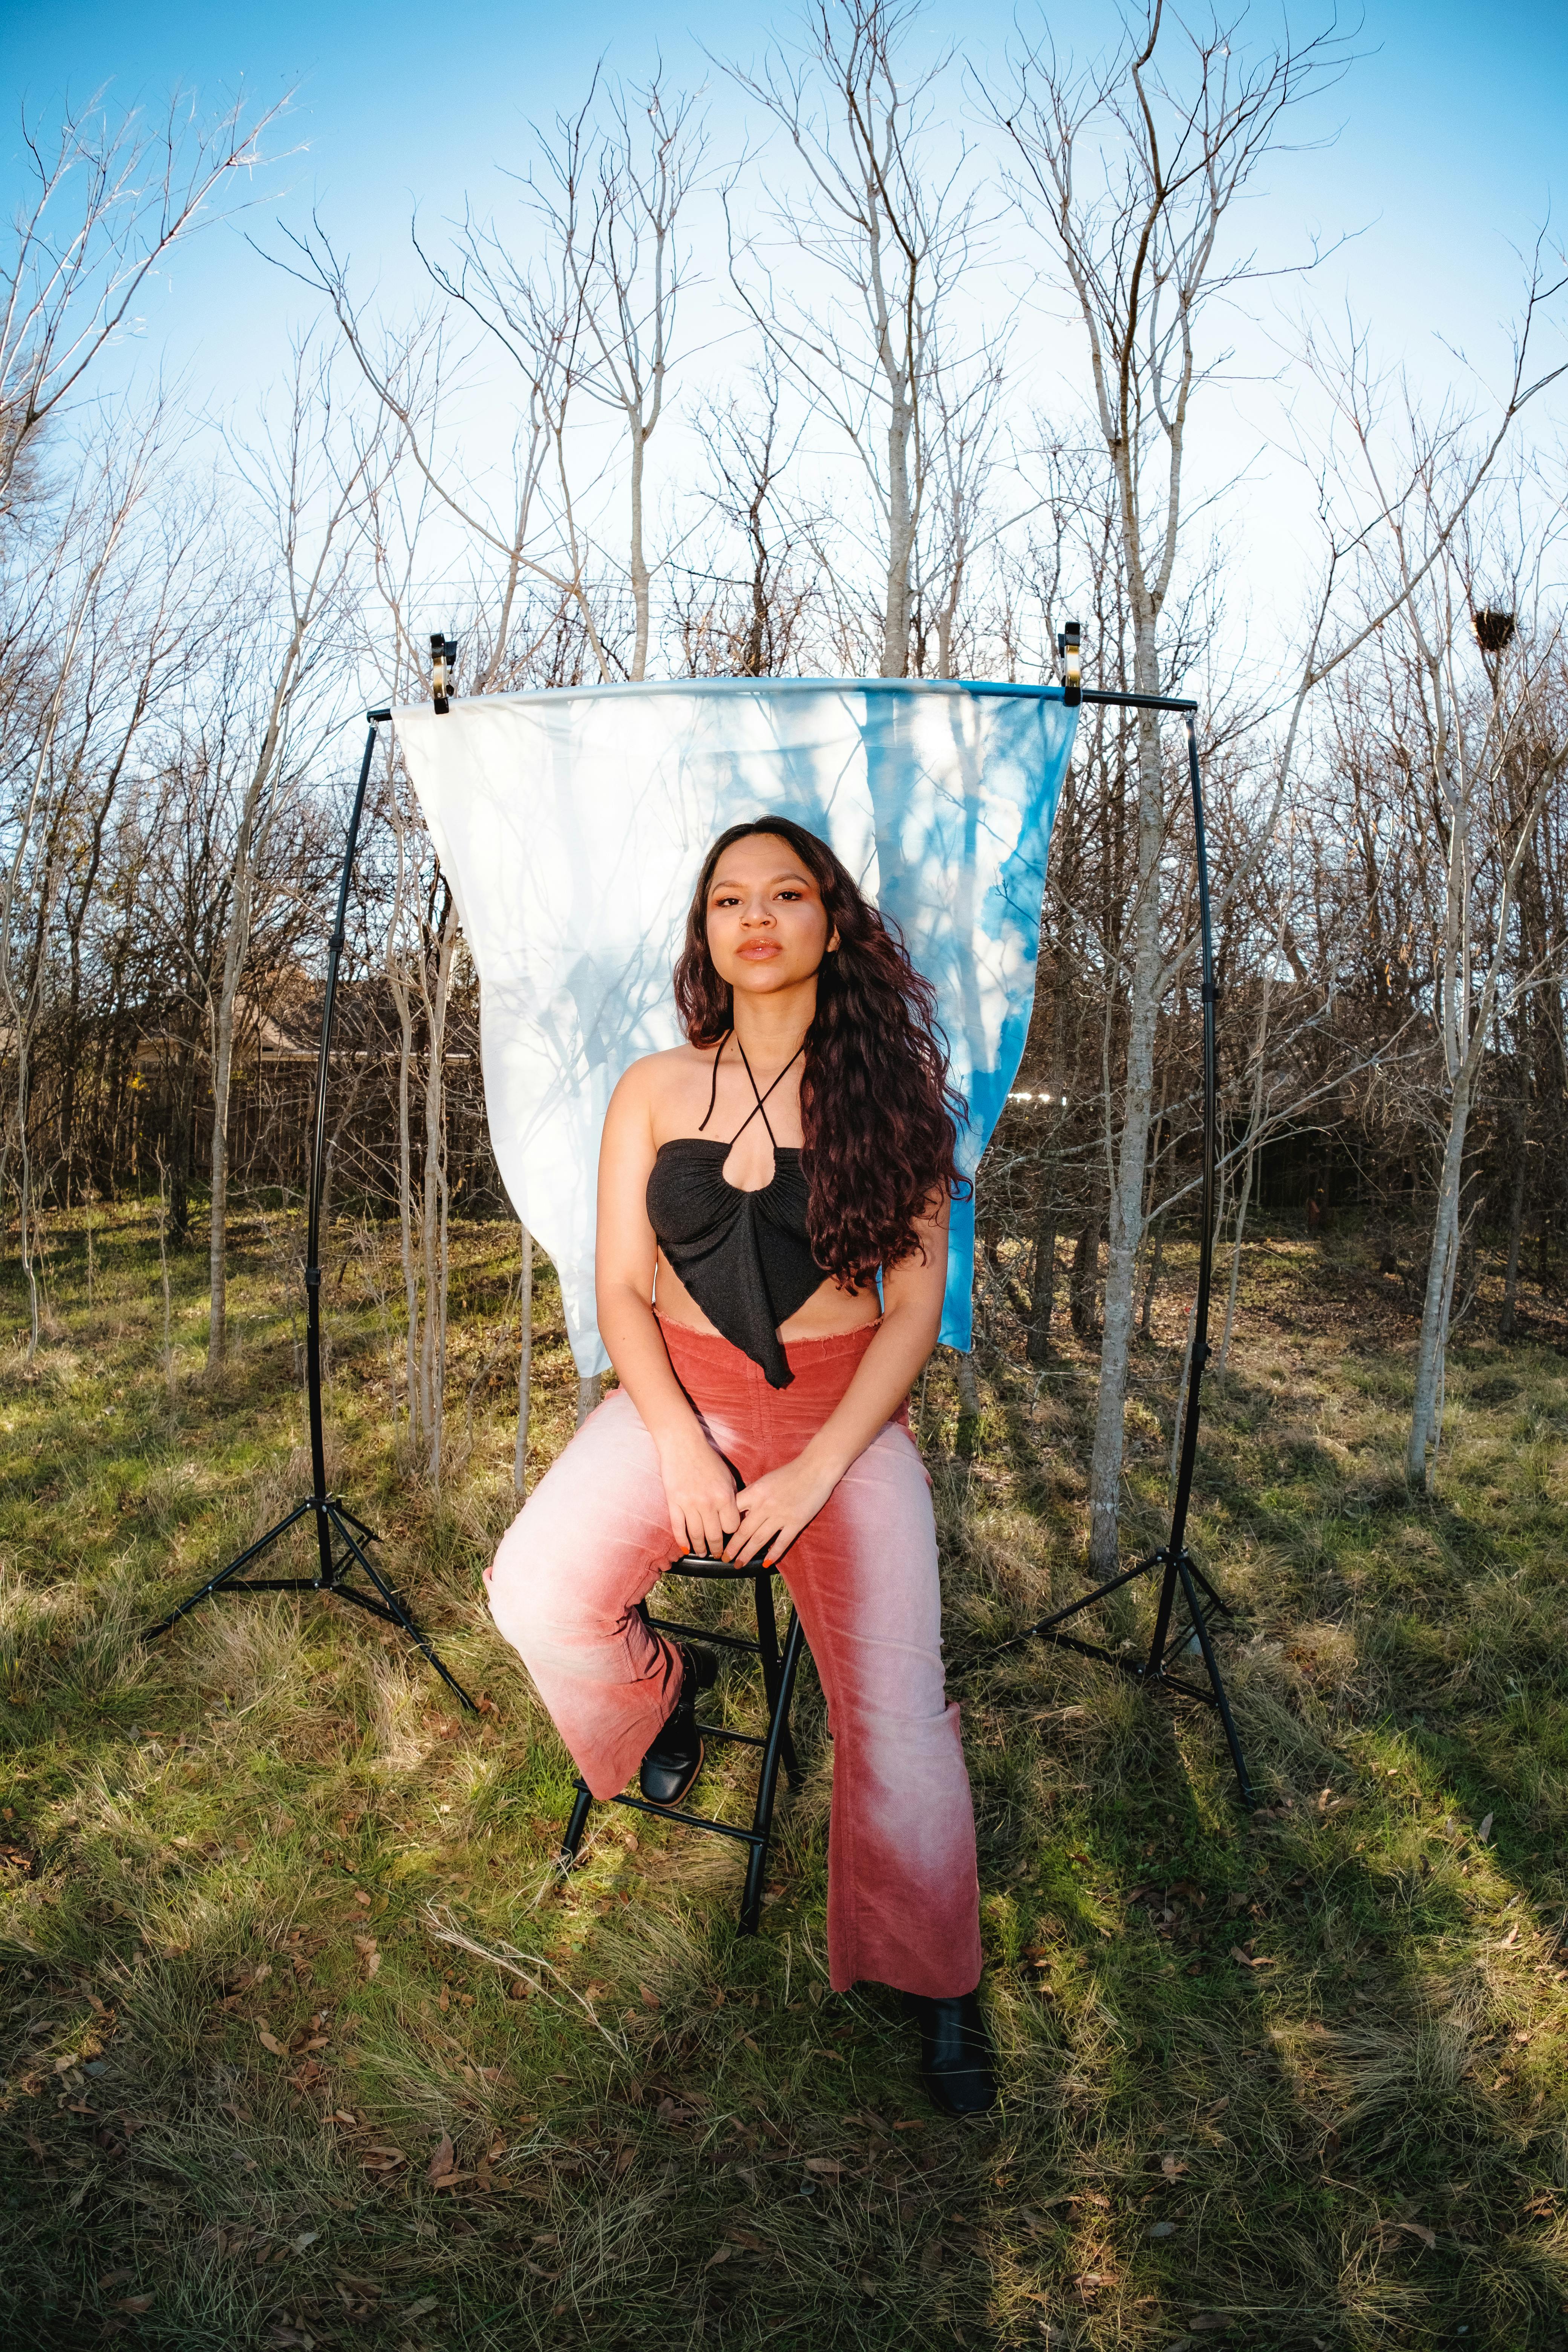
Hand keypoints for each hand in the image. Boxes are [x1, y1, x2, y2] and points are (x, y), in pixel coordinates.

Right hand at [657, 1428, 740, 1560]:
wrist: (683, 1445)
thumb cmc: (708, 1459)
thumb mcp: (727, 1477)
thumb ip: (732, 1498)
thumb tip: (736, 1518)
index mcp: (725, 1496)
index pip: (732, 1527)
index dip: (731, 1533)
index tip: (729, 1537)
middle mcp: (708, 1503)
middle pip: (715, 1536)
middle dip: (717, 1548)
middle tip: (718, 1554)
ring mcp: (689, 1504)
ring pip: (696, 1535)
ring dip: (700, 1548)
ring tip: (702, 1553)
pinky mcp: (674, 1503)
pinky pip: (678, 1528)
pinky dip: (682, 1541)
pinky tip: (686, 1548)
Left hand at [722, 1450, 839, 1568]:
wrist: (815, 1468)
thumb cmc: (790, 1472)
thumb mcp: (765, 1480)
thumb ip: (753, 1496)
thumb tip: (742, 1512)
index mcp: (755, 1492)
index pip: (734, 1512)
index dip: (724, 1526)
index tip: (718, 1536)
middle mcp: (765, 1506)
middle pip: (743, 1531)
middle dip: (732, 1547)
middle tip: (724, 1558)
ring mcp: (780, 1515)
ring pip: (759, 1539)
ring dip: (747, 1554)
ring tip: (739, 1564)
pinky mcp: (796, 1522)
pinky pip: (782, 1542)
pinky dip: (773, 1554)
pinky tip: (766, 1563)